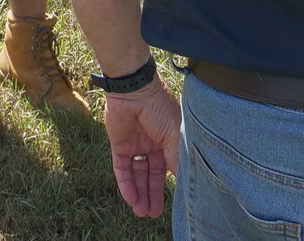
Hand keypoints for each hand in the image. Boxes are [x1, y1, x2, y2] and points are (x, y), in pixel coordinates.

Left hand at [103, 79, 180, 217]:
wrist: (133, 89)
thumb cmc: (158, 107)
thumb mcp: (174, 134)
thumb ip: (176, 157)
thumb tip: (184, 179)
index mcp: (168, 139)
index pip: (169, 167)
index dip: (170, 184)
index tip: (174, 202)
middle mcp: (152, 143)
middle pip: (152, 174)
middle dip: (152, 194)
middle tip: (152, 213)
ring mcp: (135, 144)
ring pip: (137, 174)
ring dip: (139, 192)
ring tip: (141, 211)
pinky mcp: (119, 145)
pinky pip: (122, 168)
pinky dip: (125, 183)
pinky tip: (130, 198)